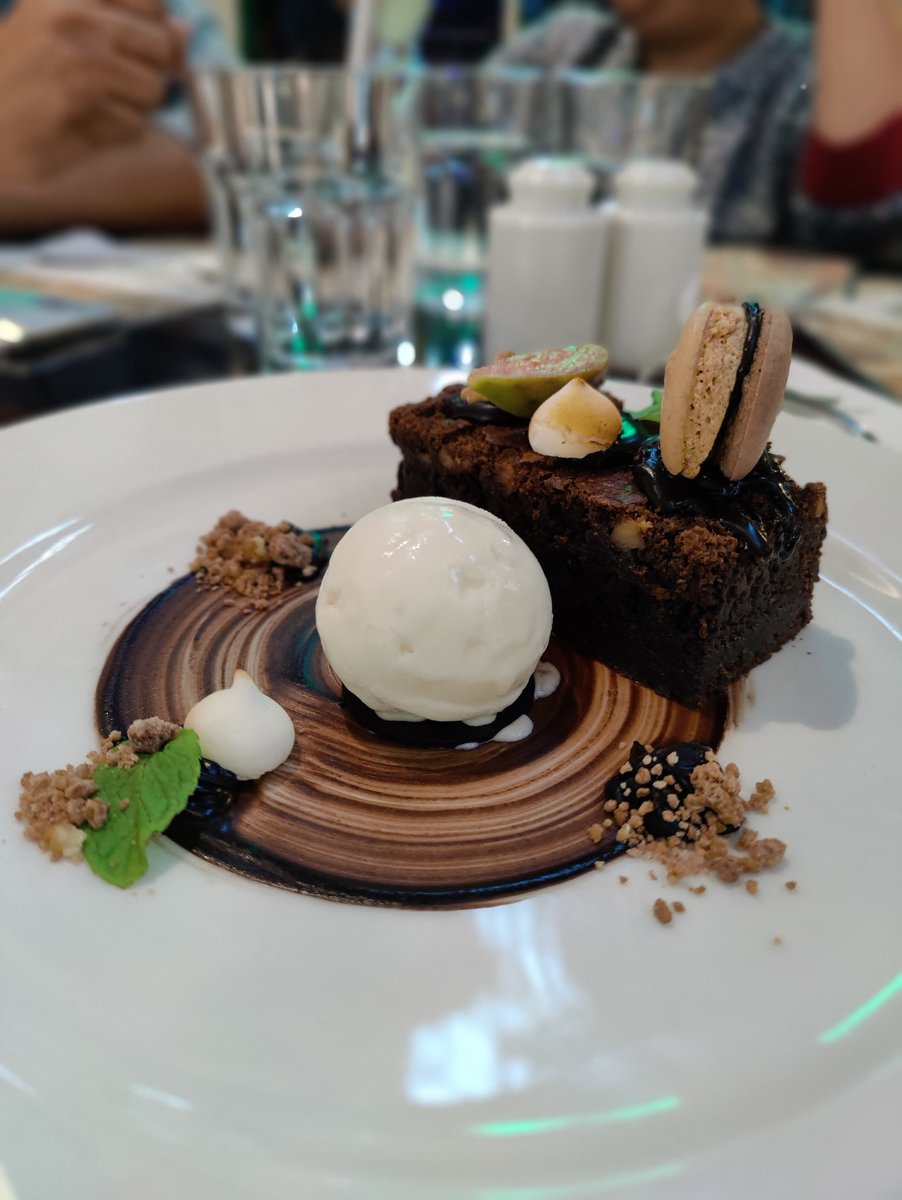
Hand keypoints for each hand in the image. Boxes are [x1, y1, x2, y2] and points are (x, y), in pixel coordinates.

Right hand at [0, 0, 183, 183]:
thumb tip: (186, 33)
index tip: (129, 52)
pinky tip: (80, 128)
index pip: (152, 2)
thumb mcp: (63, 37)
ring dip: (133, 108)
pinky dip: (115, 134)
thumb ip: (126, 29)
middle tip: (104, 87)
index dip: (154, 34)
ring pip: (155, 90)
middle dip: (146, 74)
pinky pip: (136, 126)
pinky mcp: (82, 103)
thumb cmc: (21, 83)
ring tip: (90, 108)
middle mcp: (74, 17)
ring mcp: (79, 59)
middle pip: (162, 46)